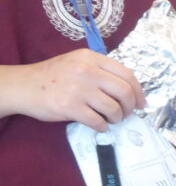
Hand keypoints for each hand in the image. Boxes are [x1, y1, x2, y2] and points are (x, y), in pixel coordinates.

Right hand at [0, 49, 143, 130]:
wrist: (24, 86)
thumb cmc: (54, 76)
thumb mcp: (77, 63)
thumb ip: (101, 71)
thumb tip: (130, 91)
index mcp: (91, 58)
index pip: (127, 74)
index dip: (139, 92)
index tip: (140, 103)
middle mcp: (86, 70)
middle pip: (124, 92)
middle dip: (130, 107)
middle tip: (126, 114)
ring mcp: (78, 89)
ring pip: (113, 109)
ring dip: (117, 118)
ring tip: (110, 119)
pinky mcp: (70, 106)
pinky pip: (98, 121)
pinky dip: (103, 127)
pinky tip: (99, 126)